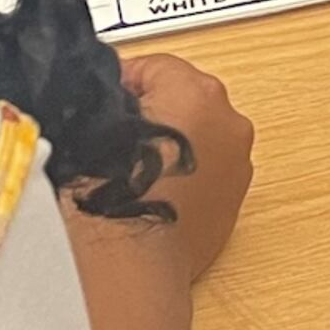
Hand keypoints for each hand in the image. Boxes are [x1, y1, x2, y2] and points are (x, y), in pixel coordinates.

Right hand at [117, 52, 254, 279]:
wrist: (126, 260)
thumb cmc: (107, 195)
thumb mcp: (91, 126)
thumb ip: (107, 100)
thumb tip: (106, 99)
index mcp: (197, 92)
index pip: (154, 68)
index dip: (121, 85)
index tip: (104, 105)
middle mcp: (229, 123)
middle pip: (183, 100)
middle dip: (153, 114)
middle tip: (115, 142)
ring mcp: (237, 164)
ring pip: (198, 138)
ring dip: (172, 148)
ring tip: (132, 174)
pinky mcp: (236, 201)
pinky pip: (208, 172)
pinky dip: (186, 178)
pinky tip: (152, 196)